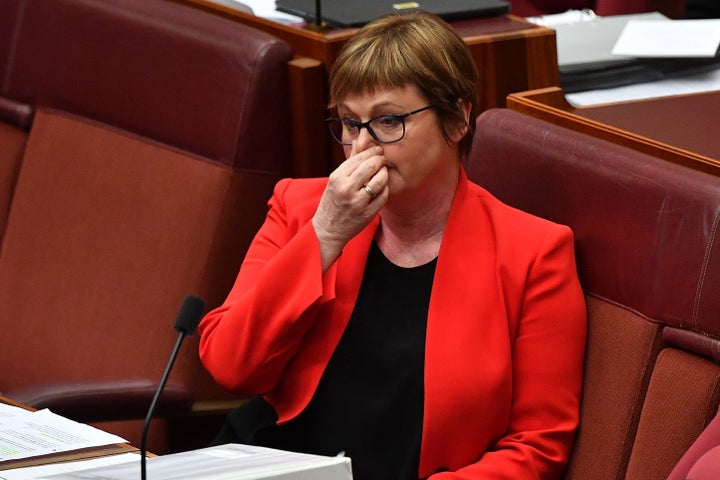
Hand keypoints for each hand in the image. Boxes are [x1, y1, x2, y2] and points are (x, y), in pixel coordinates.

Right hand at [312, 145, 387, 270]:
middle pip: (371, 166)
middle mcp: (347, 189)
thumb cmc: (332, 201)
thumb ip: (351, 159)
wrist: (328, 229)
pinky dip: (385, 188)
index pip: (360, 158)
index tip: (377, 150)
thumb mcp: (336, 179)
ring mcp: (358, 202)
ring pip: (380, 180)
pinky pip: (383, 195)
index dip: (372, 151)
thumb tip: (361, 138)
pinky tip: (382, 186)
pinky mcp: (367, 213)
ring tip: (382, 172)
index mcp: (337, 178)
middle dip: (380, 160)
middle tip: (382, 159)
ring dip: (384, 173)